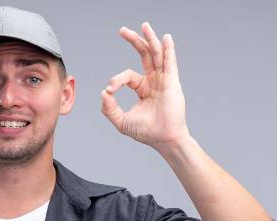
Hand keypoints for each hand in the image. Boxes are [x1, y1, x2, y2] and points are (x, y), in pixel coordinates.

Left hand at [101, 22, 190, 151]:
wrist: (162, 139)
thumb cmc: (146, 132)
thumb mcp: (121, 121)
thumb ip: (109, 108)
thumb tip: (104, 92)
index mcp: (143, 88)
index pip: (127, 76)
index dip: (116, 80)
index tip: (110, 90)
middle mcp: (154, 81)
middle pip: (144, 55)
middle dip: (134, 41)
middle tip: (122, 30)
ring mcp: (164, 80)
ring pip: (156, 55)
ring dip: (150, 39)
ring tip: (144, 26)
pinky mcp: (172, 82)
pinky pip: (170, 62)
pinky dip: (168, 49)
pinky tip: (166, 38)